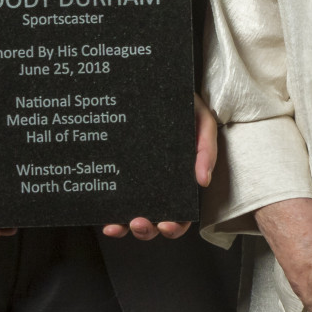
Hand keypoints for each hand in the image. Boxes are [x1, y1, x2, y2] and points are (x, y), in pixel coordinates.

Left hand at [102, 93, 218, 240]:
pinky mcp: (120, 172)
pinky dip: (109, 212)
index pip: (181, 212)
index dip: (175, 225)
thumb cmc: (182, 103)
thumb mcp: (202, 120)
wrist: (158, 81)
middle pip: (155, 221)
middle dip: (147, 230)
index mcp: (181, 179)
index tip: (166, 224)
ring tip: (119, 224)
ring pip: (132, 215)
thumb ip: (207, 149)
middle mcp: (159, 185)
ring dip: (127, 227)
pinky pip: (114, 198)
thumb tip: (203, 180)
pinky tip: (104, 216)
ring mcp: (138, 181)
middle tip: (139, 223)